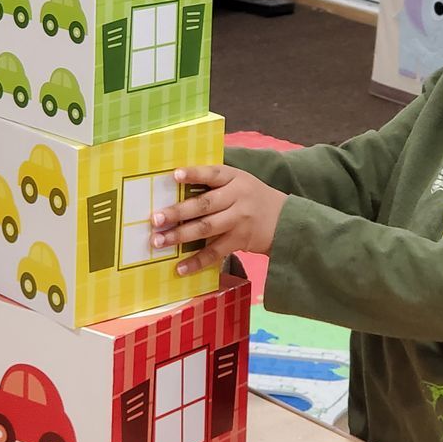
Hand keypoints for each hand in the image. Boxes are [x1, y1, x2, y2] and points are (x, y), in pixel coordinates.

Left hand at [151, 165, 287, 276]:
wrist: (286, 220)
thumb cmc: (253, 198)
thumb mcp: (240, 182)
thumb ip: (216, 183)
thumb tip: (177, 188)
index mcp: (235, 178)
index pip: (212, 173)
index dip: (194, 174)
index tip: (173, 175)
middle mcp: (237, 197)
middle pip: (205, 204)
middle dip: (178, 212)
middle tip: (155, 218)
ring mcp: (239, 220)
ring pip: (206, 228)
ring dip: (180, 236)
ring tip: (159, 241)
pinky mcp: (240, 240)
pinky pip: (215, 252)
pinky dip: (196, 261)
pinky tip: (180, 268)